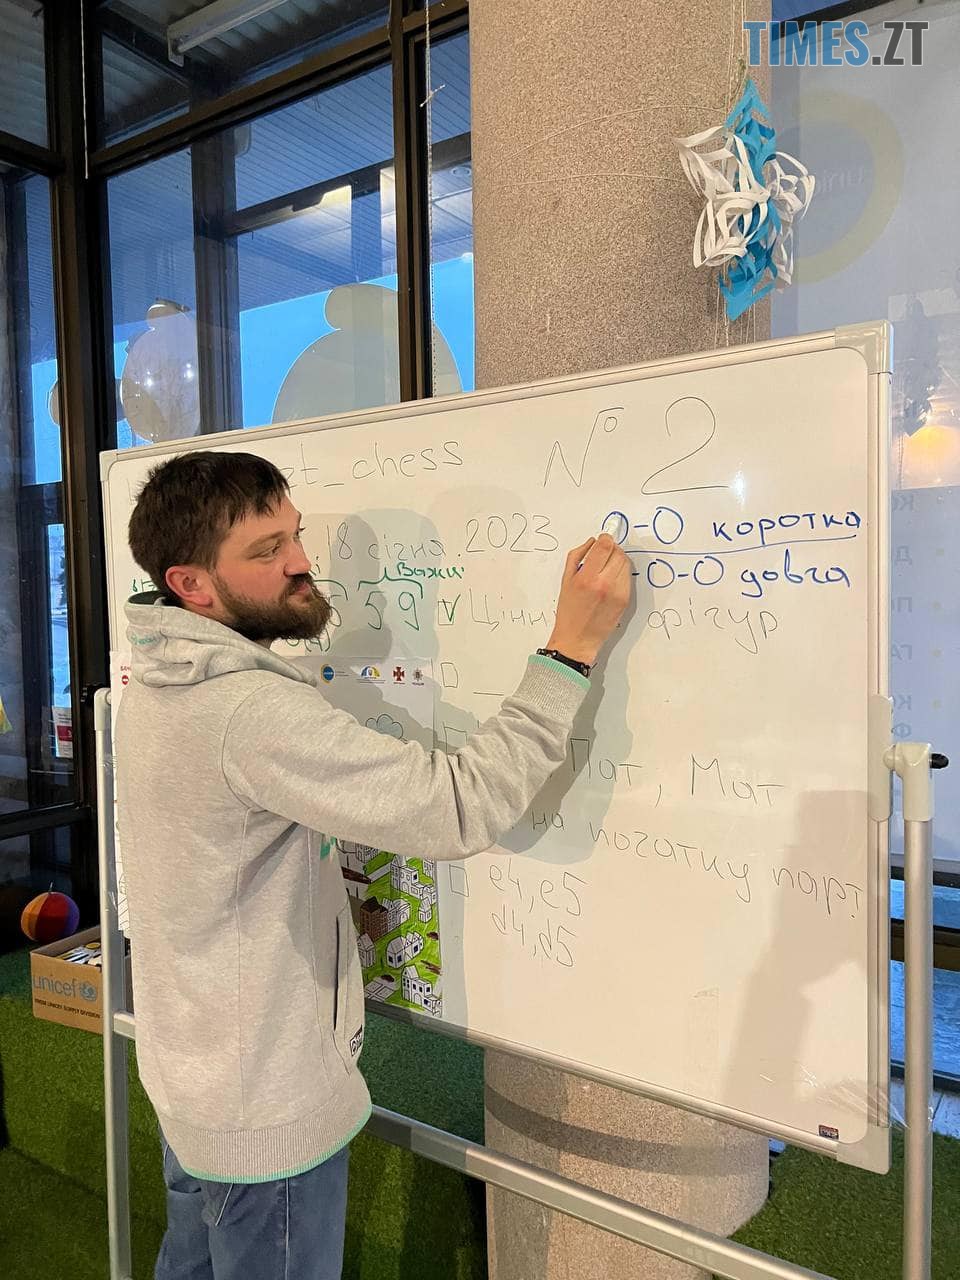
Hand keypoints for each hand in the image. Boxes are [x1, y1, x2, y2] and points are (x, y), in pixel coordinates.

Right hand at [545, 533, 631, 665]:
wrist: (578, 638)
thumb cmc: (569, 611)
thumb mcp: (565, 580)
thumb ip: (577, 556)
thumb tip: (591, 542)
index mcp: (588, 577)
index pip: (605, 546)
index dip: (606, 538)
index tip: (603, 538)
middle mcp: (605, 584)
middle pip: (618, 553)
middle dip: (612, 549)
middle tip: (604, 553)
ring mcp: (618, 593)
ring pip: (626, 564)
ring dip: (617, 561)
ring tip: (605, 568)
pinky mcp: (625, 600)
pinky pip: (627, 578)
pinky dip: (620, 574)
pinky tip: (609, 581)